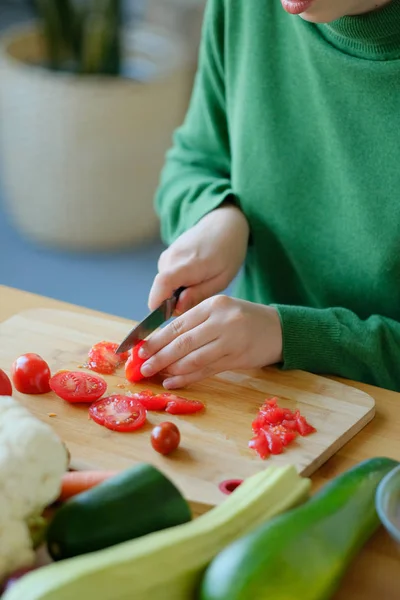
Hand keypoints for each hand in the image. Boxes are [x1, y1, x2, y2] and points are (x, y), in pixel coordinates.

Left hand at [138, 296, 282, 388]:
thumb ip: (195, 323)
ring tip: (155, 375)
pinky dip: (188, 378)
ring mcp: (231, 340)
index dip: (156, 338)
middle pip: (182, 341)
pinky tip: (173, 382)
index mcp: (213, 304)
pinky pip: (206, 370)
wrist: (279, 329)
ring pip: (193, 357)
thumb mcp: (221, 312)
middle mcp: (222, 320)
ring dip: (171, 368)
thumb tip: (159, 342)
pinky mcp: (237, 358)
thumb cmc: (244, 320)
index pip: (178, 324)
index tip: (139, 349)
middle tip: (142, 366)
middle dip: (159, 356)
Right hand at [148, 203, 249, 313]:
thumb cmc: (227, 253)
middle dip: (173, 303)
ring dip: (177, 293)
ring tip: (199, 284)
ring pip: (163, 286)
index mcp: (189, 263)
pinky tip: (194, 277)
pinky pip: (166, 278)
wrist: (223, 225)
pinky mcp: (166, 256)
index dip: (157, 303)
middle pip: (161, 290)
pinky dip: (177, 284)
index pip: (163, 283)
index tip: (162, 318)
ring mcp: (167, 255)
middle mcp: (172, 257)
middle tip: (197, 300)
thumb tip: (176, 309)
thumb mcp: (222, 279)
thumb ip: (199, 295)